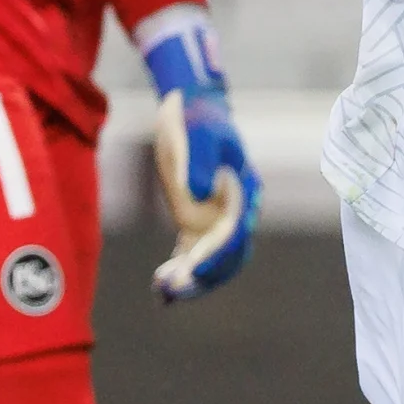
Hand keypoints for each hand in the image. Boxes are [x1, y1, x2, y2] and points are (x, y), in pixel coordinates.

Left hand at [143, 19, 258, 300]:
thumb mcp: (200, 134)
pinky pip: (191, 255)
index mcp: (244, 192)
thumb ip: (201, 162)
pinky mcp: (197, 222)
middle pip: (228, 257)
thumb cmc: (199, 117)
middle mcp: (235, 211)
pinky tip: (159, 286)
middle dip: (204, 277)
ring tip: (163, 294)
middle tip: (174, 289)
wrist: (192, 108)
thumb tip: (199, 193)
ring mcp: (217, 219)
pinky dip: (180, 272)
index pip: (236, 234)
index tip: (195, 272)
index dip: (218, 257)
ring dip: (190, 282)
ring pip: (210, 262)